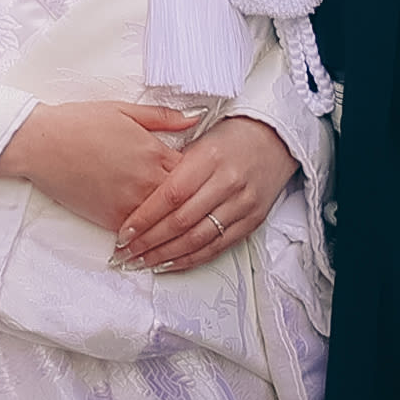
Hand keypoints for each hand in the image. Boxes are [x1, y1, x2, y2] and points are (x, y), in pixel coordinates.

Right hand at [0, 100, 195, 234]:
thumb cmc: (80, 123)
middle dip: (192, 201)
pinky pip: (140, 232)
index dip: (199, 173)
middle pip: (184, 199)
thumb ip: (163, 117)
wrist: (41, 144)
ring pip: (165, 221)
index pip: (193, 170)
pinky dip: (148, 233)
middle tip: (199, 203)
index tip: (202, 175)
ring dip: (173, 221)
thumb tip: (195, 118)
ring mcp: (129, 203)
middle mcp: (146, 181)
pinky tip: (154, 234)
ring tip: (182, 224)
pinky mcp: (111, 219)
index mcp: (153, 152)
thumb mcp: (124, 110)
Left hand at [110, 115, 294, 272]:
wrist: (275, 138)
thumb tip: (142, 191)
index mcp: (209, 158)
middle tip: (126, 253)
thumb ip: (174, 165)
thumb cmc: (231, 136)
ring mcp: (242, 204)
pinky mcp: (252, 221)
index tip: (124, 232)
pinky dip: (191, 259)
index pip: (171, 195)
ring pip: (198, 239)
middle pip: (181, 221)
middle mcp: (227, 183)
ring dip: (166, 255)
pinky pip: (217, 247)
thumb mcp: (200, 138)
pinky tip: (170, 263)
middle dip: (149, 242)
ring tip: (143, 262)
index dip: (145, 217)